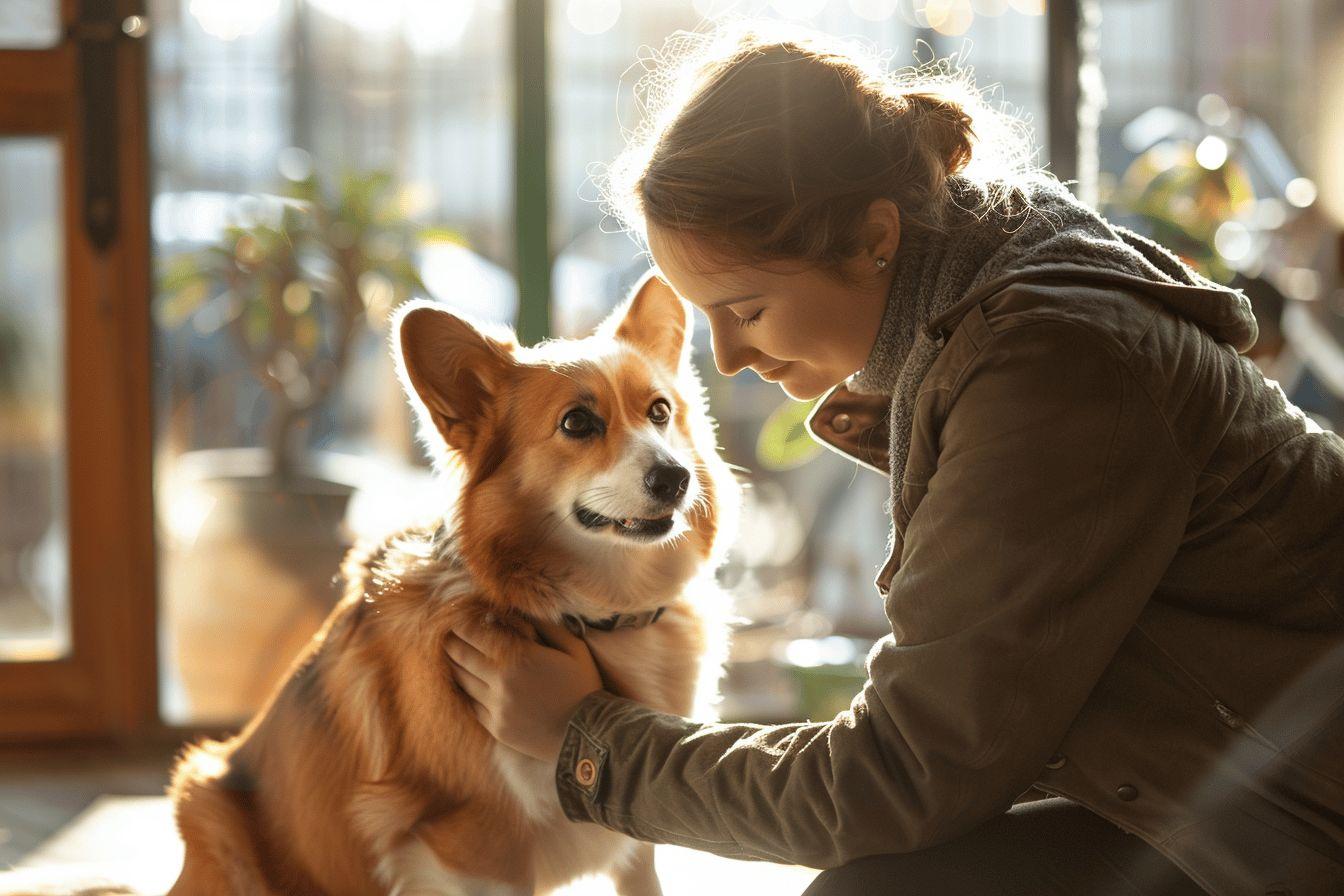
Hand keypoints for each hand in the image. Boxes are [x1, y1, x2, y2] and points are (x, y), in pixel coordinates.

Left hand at [446, 617, 603, 763]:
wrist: (588, 735)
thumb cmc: (583, 686)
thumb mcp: (573, 648)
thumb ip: (546, 627)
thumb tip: (522, 612)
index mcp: (520, 657)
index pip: (477, 634)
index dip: (463, 623)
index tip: (457, 616)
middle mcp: (501, 681)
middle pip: (462, 655)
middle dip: (451, 641)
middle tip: (446, 633)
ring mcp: (496, 707)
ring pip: (462, 680)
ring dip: (454, 664)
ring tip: (450, 654)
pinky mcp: (496, 727)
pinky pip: (471, 704)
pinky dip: (465, 690)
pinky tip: (463, 682)